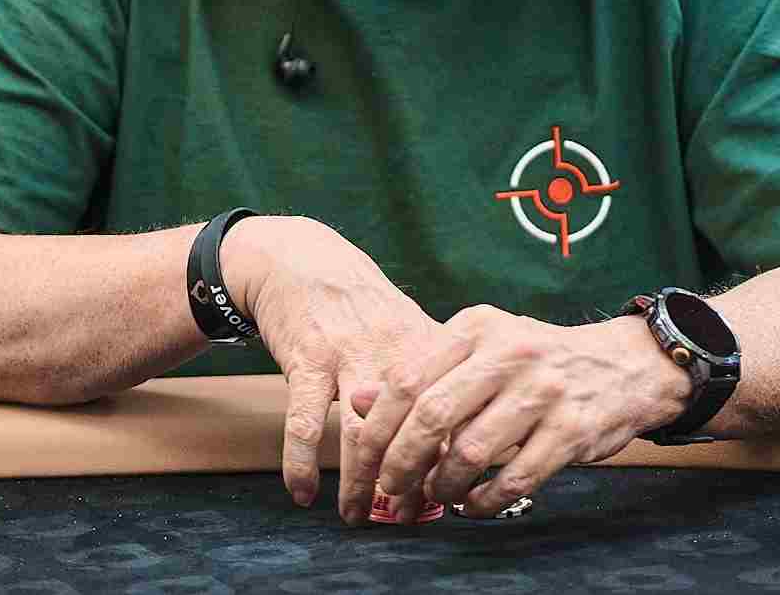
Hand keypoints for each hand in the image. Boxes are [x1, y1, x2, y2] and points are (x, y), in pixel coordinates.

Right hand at [219, 216, 439, 518]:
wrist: (305, 261)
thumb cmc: (365, 310)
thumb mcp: (410, 332)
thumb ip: (441, 380)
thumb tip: (479, 439)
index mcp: (427, 349)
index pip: (454, 413)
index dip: (456, 458)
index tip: (456, 496)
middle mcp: (393, 354)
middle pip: (413, 429)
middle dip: (412, 480)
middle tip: (410, 519)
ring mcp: (348, 357)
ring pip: (360, 433)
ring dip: (359, 483)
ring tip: (357, 517)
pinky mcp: (307, 360)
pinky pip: (302, 422)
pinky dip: (300, 464)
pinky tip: (302, 495)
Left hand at [342, 304, 690, 521]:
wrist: (626, 365)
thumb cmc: (537, 362)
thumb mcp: (480, 350)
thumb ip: (422, 372)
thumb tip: (356, 400)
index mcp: (477, 327)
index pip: (408, 377)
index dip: (378, 426)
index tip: (365, 458)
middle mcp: (510, 352)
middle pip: (433, 414)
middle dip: (402, 461)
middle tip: (392, 488)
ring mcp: (544, 391)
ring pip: (472, 451)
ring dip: (444, 484)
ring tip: (437, 495)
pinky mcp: (572, 430)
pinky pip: (515, 479)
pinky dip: (485, 501)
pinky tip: (474, 505)